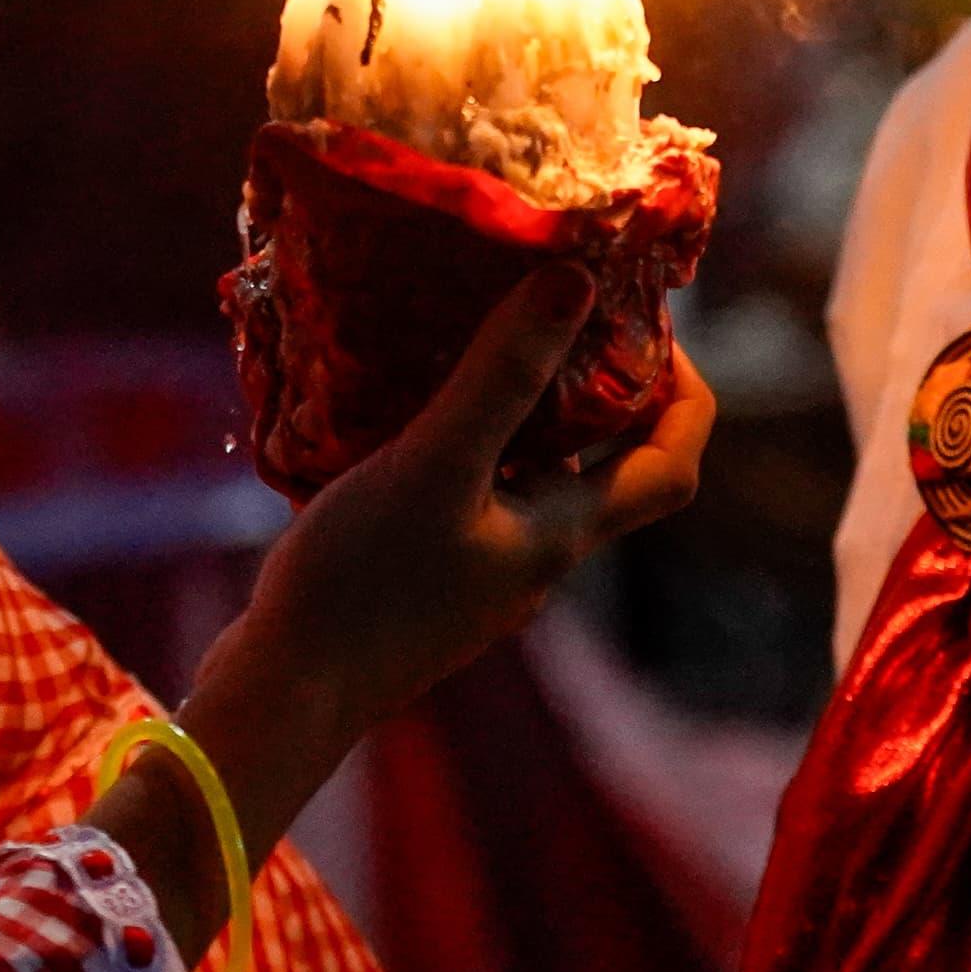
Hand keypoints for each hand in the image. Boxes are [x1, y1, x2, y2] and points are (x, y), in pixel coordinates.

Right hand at [140, 269, 713, 893]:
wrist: (285, 690)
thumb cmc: (364, 582)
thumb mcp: (435, 462)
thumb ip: (503, 376)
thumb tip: (577, 282)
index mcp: (562, 534)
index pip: (671, 465)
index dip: (685, 392)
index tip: (645, 323)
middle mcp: (537, 557)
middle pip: (604, 465)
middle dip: (596, 385)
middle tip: (553, 308)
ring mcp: (481, 572)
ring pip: (530, 477)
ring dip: (522, 409)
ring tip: (473, 338)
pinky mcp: (426, 577)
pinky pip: (468, 493)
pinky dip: (462, 443)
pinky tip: (404, 409)